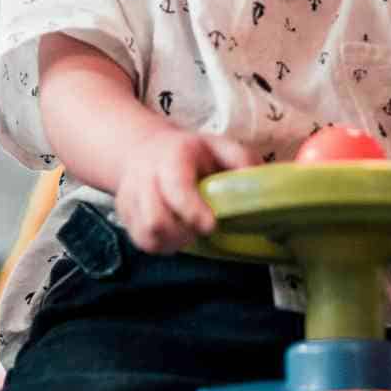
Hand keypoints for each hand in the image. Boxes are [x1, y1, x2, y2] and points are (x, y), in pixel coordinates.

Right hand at [114, 127, 251, 253]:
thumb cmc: (189, 152)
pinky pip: (141, 241)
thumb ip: (242, 161)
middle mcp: (145, 175)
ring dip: (173, 241)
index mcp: (172, 156)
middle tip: (202, 228)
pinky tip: (175, 234)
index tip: (211, 225)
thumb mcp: (219, 146)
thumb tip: (266, 184)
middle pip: (155, 218)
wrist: (143, 149)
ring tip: (189, 232)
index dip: (192, 211)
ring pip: (147, 233)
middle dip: (183, 232)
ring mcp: (130, 195)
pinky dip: (162, 244)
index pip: (176, 187)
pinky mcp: (124, 213)